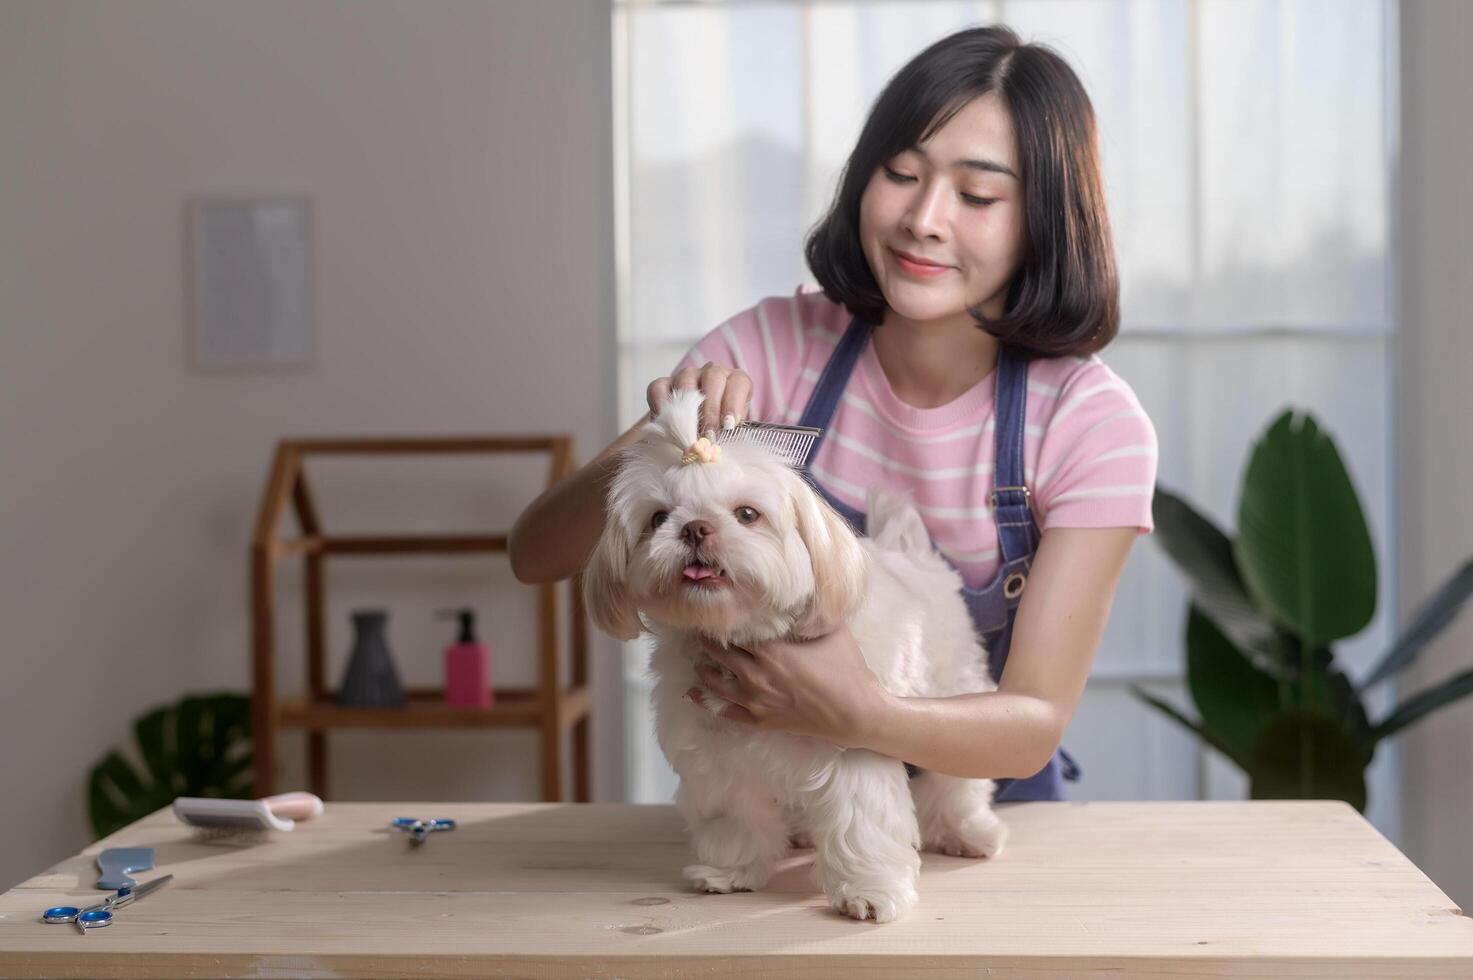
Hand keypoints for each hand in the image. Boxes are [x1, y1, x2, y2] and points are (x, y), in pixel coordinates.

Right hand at [646, 362, 752, 438]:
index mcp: (735, 381)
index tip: (729, 425)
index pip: (739, 382)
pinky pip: (659, 388)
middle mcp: (712, 373)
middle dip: (711, 409)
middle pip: (713, 377)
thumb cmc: (718, 431)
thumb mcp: (730, 433)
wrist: (696, 434)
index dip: (734, 403)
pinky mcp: (664, 383)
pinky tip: (667, 425)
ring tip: (689, 433)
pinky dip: (661, 406)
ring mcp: (687, 376)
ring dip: (687, 409)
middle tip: (708, 434)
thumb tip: (719, 447)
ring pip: (686, 380)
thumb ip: (729, 435)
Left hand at [688, 625, 892, 747]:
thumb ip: (812, 612)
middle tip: (698, 629)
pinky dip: (706, 701)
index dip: (723, 621)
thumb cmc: (847, 669)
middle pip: (720, 653)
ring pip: (715, 682)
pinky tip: (693, 692)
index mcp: (771, 651)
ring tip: (695, 657)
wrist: (856, 713)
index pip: (735, 632)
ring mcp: (756, 701)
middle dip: (707, 641)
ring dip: (703, 668)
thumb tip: (802, 592)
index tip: (715, 610)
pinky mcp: (761, 720)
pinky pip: (725, 712)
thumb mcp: (833, 630)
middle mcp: (756, 675)